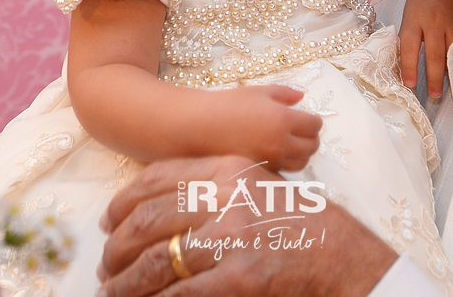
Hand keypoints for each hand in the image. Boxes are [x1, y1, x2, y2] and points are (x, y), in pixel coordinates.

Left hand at [97, 156, 396, 296]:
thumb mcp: (260, 185)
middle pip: (149, 219)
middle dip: (118, 247)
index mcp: (229, 169)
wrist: (346, 256)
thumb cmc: (303, 223)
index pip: (158, 178)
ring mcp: (234, 236)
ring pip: (158, 260)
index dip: (124, 201)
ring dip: (128, 282)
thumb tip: (165, 203)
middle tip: (106, 266)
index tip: (108, 221)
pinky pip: (183, 293)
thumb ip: (217, 187)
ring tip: (114, 292)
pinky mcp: (242, 275)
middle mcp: (227, 197)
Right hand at [207, 84, 321, 171]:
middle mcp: (281, 143)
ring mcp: (271, 160)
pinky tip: (277, 153)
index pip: (314, 126)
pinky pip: (284, 171)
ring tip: (292, 144)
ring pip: (301, 163)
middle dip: (311, 138)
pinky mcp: (261, 171)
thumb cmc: (230, 104)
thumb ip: (285, 94)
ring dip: (302, 153)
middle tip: (303, 131)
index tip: (308, 117)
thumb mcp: (259, 91)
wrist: (202, 126)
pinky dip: (286, 163)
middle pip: (312, 147)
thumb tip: (302, 97)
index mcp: (284, 120)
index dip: (314, 121)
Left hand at [399, 0, 452, 100]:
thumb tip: (411, 63)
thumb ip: (412, 34)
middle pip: (434, 56)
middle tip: (435, 97)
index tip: (410, 86)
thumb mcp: (411, 11)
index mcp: (414, 17)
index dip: (409, 68)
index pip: (409, 48)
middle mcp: (433, 21)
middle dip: (433, 79)